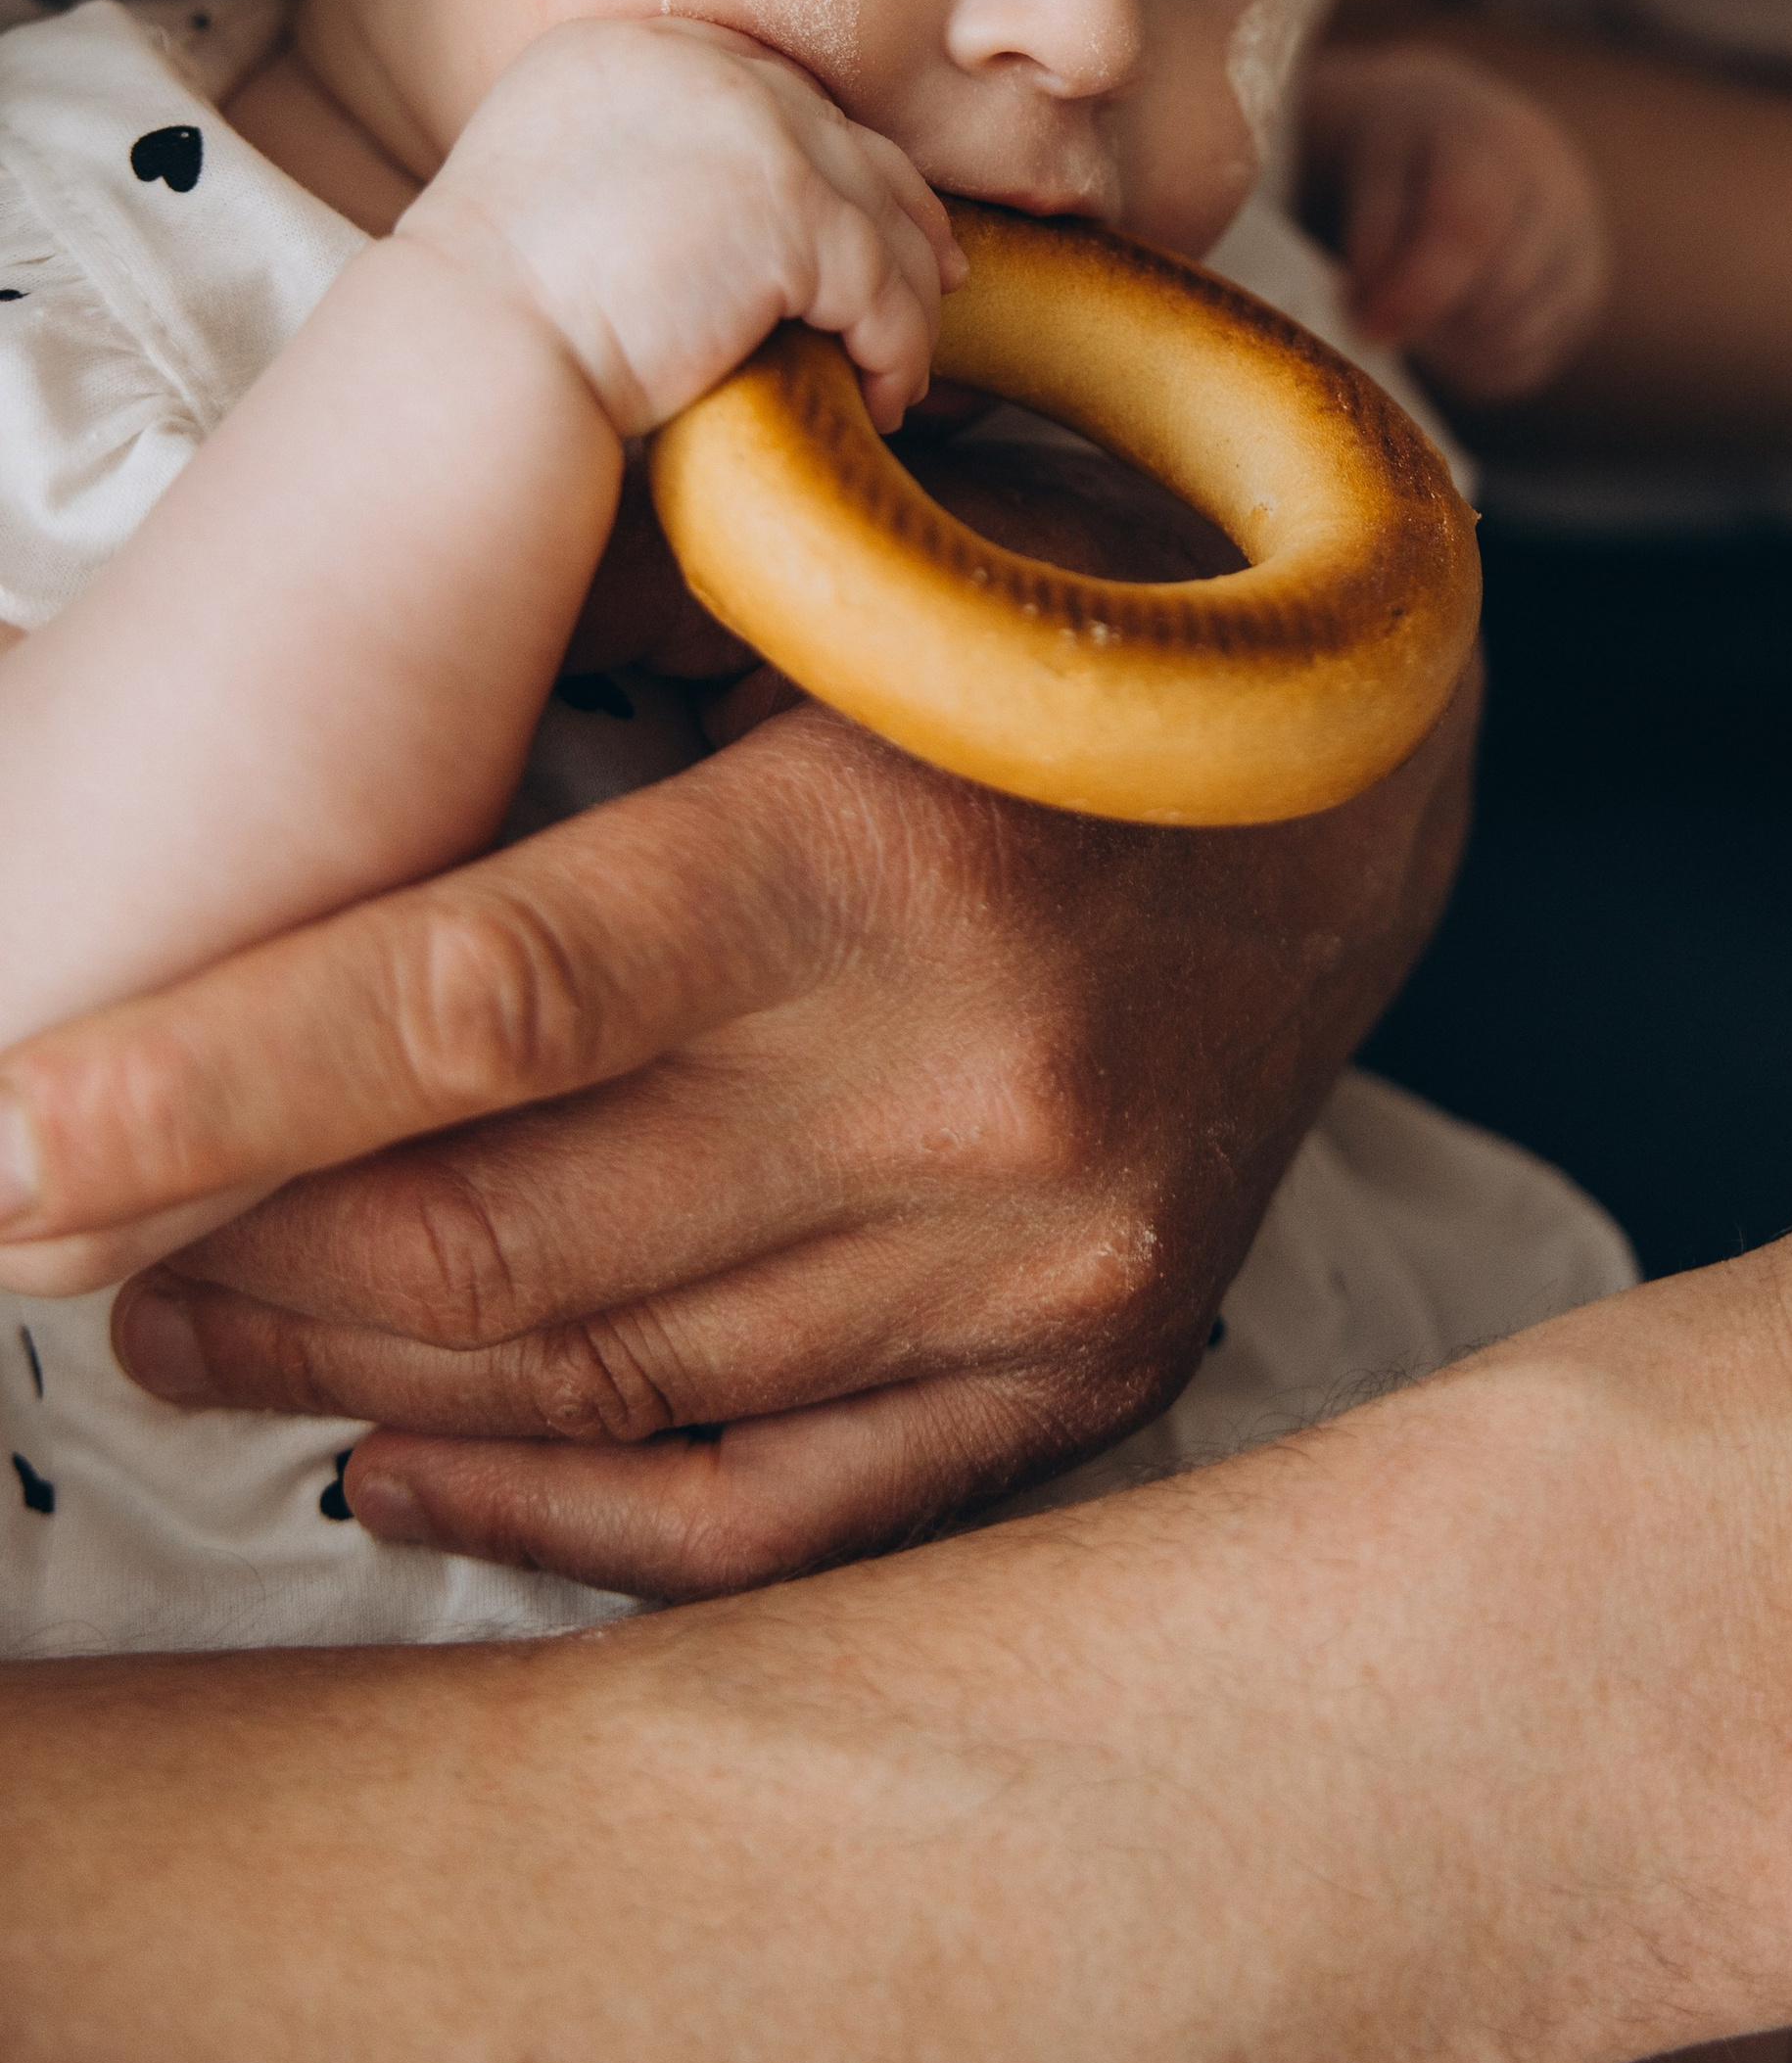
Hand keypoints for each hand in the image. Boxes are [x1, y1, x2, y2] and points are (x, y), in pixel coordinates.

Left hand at [0, 648, 1472, 1590]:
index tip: (0, 1140)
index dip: (211, 1082)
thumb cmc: (1072, 608)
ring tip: (199, 1318)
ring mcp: (1049, 1253)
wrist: (1382, 760)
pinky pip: (777, 1506)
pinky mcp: (1097, 1358)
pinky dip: (563, 1503)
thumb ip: (640, 623)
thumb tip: (336, 739)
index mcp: (894, 843)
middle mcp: (976, 1080)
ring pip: (612, 1377)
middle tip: (71, 1228)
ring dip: (356, 1370)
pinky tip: (413, 1456)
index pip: (482, 999)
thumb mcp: (877, 557)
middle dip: (236, 1250)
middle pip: (508, 1231)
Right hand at [405, 15, 962, 435]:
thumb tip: (725, 210)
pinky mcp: (797, 212)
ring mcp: (758, 130)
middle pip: (841, 138)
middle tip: (932, 280)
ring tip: (901, 365)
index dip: (828, 156)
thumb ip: (638, 160)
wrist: (477, 353)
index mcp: (633, 48)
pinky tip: (886, 400)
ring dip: (904, 301)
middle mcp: (702, 65)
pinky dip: (897, 353)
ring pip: (881, 218)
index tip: (865, 214)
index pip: (769, 91)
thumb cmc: (491, 309)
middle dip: (898, 213)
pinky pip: (884, 291)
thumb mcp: (551, 179)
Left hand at [1301, 40, 1607, 400]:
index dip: (1418, 289)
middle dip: (1432, 321)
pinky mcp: (1583, 294)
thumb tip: (1377, 320)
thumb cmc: (1409, 154)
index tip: (1366, 325)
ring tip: (1409, 322)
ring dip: (1452, 349)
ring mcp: (1580, 245)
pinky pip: (1529, 360)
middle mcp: (1556, 191)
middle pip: (1502, 289)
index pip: (1470, 229)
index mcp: (1494, 141)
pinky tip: (1444, 338)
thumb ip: (1373, 233)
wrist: (1478, 135)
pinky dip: (1477, 366)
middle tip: (1377, 323)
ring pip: (1520, 332)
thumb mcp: (1375, 165)